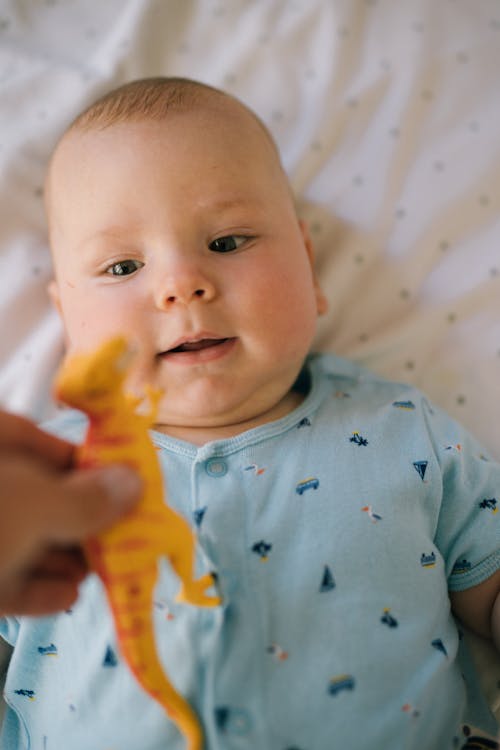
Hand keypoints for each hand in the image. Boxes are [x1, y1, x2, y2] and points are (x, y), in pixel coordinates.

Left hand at [0, 410, 140, 615]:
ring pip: (21, 537)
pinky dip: (34, 588)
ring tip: (101, 574)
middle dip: (79, 523)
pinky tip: (65, 598)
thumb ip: (86, 499)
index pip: (44, 442)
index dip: (89, 467)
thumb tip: (134, 484)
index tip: (126, 491)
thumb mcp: (33, 504)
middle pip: (37, 495)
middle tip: (119, 541)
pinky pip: (2, 575)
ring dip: (64, 558)